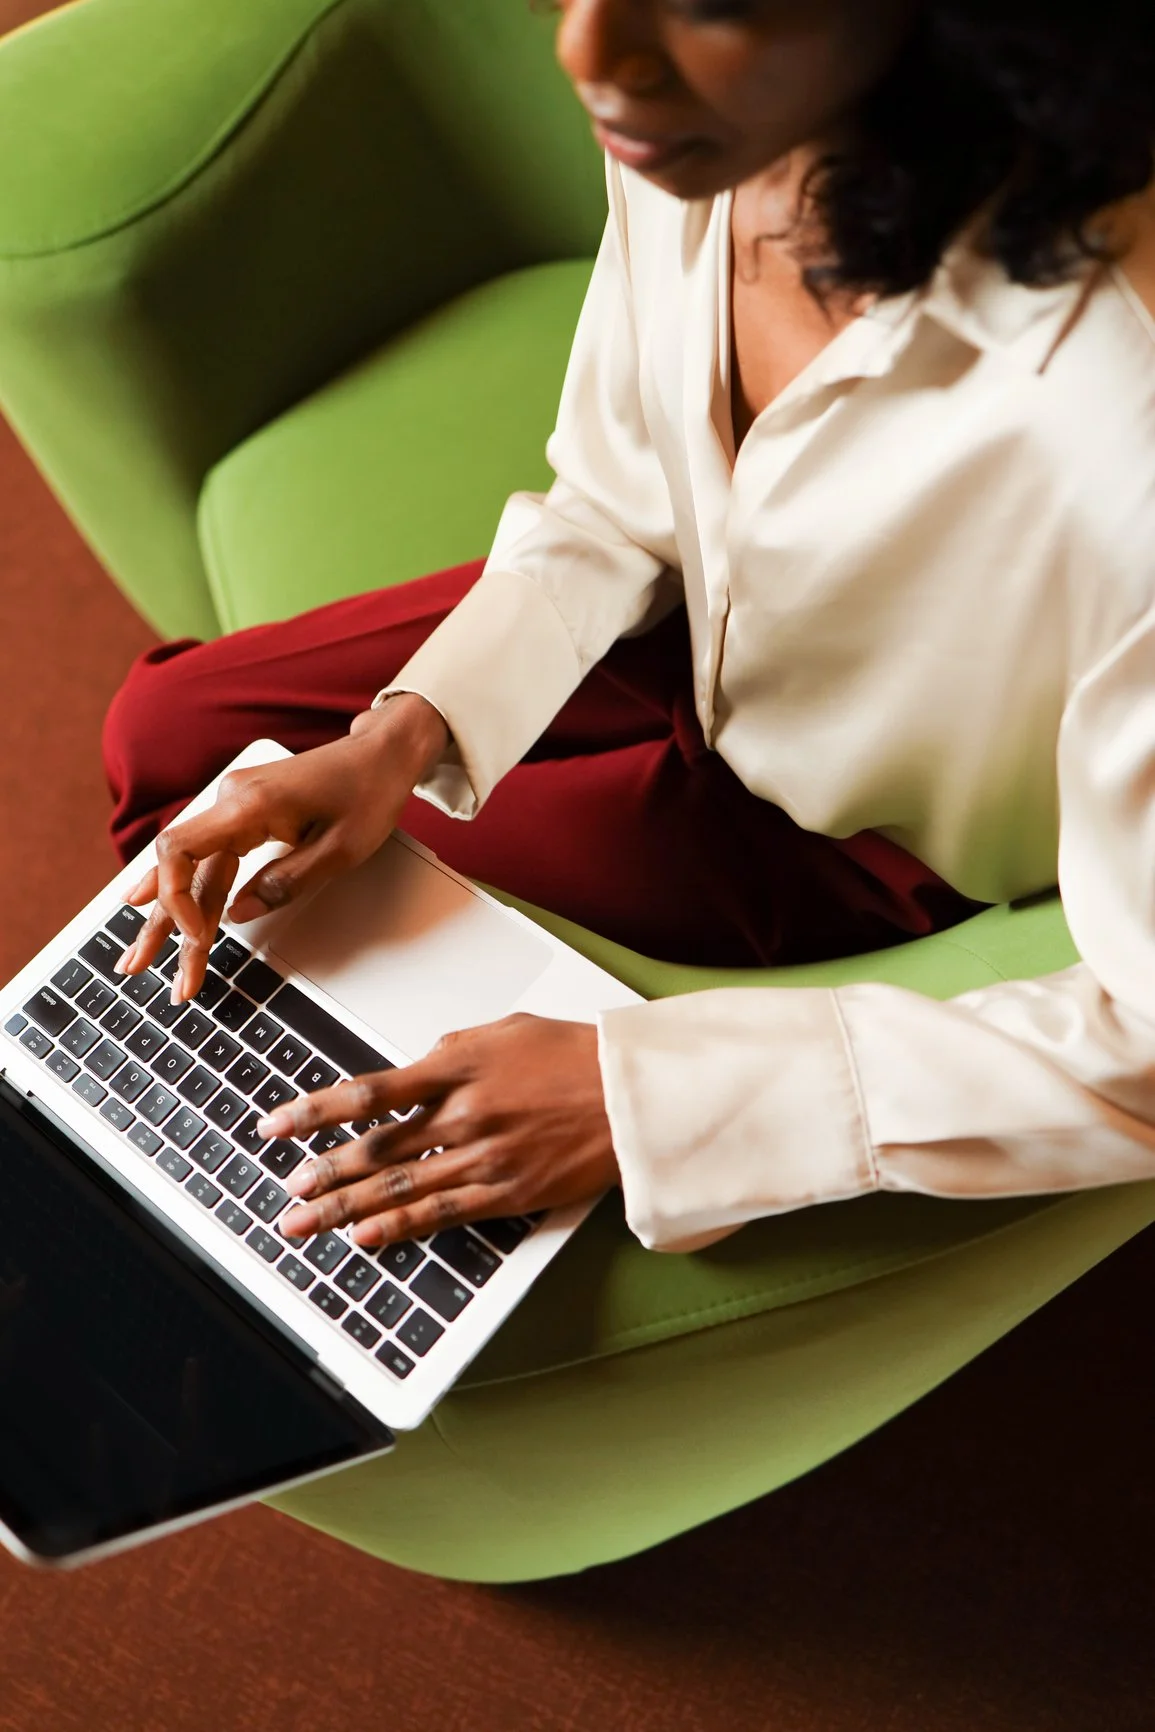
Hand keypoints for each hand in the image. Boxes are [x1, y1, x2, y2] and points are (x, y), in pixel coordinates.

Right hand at [116, 695, 448, 1001]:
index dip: (175, 897)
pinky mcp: (245, 815)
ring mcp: (235, 806)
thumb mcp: (340, 851)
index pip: (180, 849)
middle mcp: (232, 800)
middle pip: (178, 867)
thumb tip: (236, 916)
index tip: (197, 935)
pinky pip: (210, 858)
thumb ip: (284, 884)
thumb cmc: (368, 793)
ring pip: (193, 868)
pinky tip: (157, 911)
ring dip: (171, 915)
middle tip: (137, 968)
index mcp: (250, 805)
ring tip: (144, 959)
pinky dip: (191, 892)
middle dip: (161, 923)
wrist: (381, 755)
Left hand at [255, 1015, 618, 1246]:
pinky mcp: (506, 1193)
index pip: (367, 1092)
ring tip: (302, 1223)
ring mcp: (483, 1159)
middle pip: (374, 1150)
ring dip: (343, 1209)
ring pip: (398, 1189)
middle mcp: (462, 1115)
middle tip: (285, 1190)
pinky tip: (364, 1237)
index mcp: (456, 1066)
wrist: (632, 1095)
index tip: (274, 1125)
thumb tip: (416, 1065)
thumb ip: (452, 1049)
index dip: (312, 1112)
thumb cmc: (575, 1055)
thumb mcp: (505, 1030)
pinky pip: (441, 1215)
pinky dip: (398, 1228)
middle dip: (322, 1173)